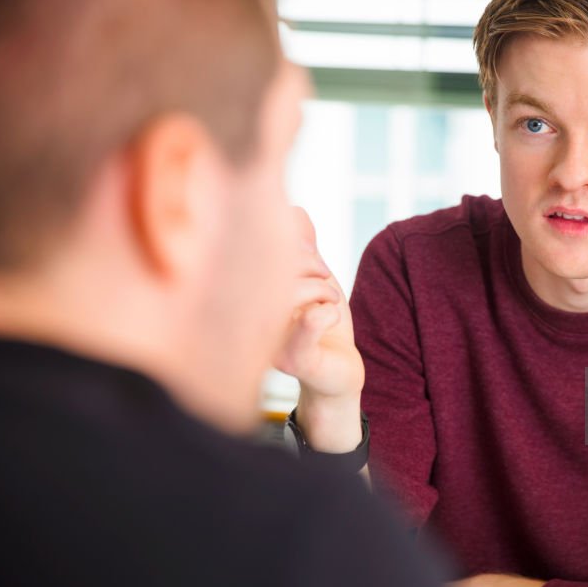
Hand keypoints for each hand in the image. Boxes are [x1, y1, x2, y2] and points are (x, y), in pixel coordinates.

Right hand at [275, 207, 364, 450]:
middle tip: (327, 284)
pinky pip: (314, 317)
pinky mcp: (293, 359)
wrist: (338, 378)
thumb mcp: (313, 280)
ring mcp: (267, 340)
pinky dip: (330, 311)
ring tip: (330, 302)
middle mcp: (249, 316)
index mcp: (251, 294)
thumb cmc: (320, 329)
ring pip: (295, 289)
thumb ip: (302, 248)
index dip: (295, 244)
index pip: (264, 248)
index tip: (314, 260)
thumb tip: (293, 208)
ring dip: (324, 288)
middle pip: (278, 265)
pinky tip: (329, 320)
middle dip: (313, 265)